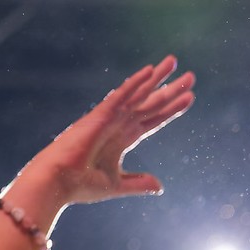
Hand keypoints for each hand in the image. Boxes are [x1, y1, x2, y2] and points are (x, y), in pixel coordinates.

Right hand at [7, 57, 195, 217]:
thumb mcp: (117, 185)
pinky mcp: (100, 115)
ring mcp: (110, 118)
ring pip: (140, 95)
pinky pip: (121, 95)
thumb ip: (138, 183)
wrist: (58, 183)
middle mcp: (118, 124)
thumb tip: (159, 186)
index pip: (153, 120)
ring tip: (174, 62)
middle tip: (190, 76)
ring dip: (157, 79)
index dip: (171, 109)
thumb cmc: (81, 184)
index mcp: (122, 139)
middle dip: (170, 89)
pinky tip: (150, 71)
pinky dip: (135, 83)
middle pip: (151, 103)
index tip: (189, 98)